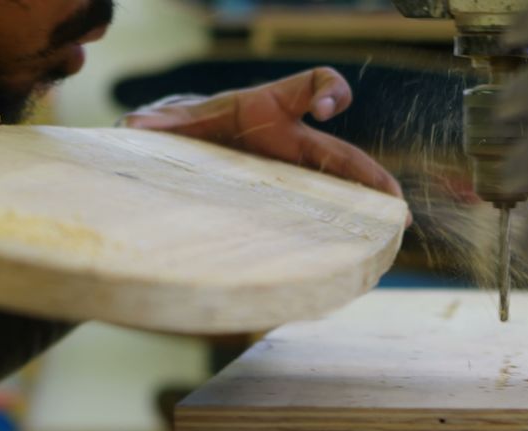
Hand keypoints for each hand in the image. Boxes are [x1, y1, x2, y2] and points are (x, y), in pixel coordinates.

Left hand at [121, 67, 403, 201]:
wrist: (197, 144)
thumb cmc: (198, 125)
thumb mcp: (182, 121)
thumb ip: (162, 122)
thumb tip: (132, 127)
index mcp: (272, 111)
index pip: (311, 84)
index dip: (329, 91)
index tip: (330, 111)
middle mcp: (294, 142)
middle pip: (344, 155)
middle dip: (371, 176)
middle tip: (395, 202)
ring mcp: (298, 173)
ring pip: (344, 185)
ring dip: (371, 205)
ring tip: (395, 229)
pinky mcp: (294, 199)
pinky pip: (328, 208)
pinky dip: (348, 226)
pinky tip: (362, 249)